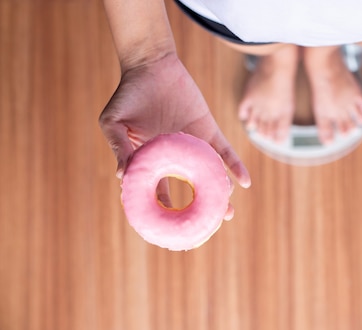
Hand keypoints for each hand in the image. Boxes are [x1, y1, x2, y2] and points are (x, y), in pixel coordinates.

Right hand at [99, 52, 250, 219]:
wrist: (151, 66)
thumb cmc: (128, 95)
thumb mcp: (114, 123)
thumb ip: (120, 148)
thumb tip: (123, 178)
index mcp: (154, 160)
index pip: (159, 192)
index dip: (164, 210)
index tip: (170, 230)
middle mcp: (177, 157)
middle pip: (191, 190)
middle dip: (199, 209)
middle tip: (207, 227)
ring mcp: (195, 146)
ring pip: (211, 175)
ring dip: (221, 193)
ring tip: (228, 212)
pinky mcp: (209, 131)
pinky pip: (226, 152)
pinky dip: (236, 166)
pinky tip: (245, 182)